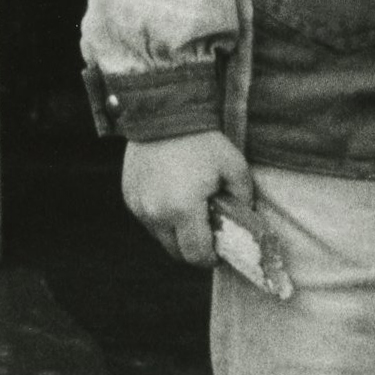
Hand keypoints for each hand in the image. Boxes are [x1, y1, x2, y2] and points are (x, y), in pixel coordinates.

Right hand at [122, 130, 255, 267]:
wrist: (164, 115)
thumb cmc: (203, 141)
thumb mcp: (234, 166)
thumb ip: (243, 198)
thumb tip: (244, 219)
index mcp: (183, 210)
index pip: (195, 254)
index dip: (210, 259)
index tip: (219, 251)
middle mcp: (157, 214)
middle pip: (175, 252)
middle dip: (193, 249)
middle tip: (207, 234)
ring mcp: (140, 206)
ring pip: (160, 237)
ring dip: (176, 234)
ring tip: (190, 212)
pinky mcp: (130, 197)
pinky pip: (148, 220)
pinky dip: (161, 217)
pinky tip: (173, 197)